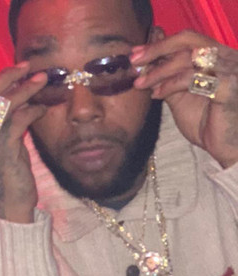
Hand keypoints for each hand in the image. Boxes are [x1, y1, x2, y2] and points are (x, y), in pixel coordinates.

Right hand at [0, 64, 48, 223]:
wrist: (8, 210)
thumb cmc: (4, 180)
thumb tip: (15, 96)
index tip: (12, 72)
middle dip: (6, 77)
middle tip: (26, 68)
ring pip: (3, 104)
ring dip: (24, 89)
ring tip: (41, 81)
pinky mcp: (2, 150)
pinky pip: (18, 120)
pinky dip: (32, 111)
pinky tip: (42, 109)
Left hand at [132, 30, 237, 167]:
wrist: (230, 147)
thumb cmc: (210, 124)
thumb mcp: (182, 99)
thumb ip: (169, 82)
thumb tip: (147, 68)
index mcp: (217, 57)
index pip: (187, 40)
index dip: (160, 43)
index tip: (136, 52)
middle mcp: (227, 57)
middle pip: (188, 40)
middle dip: (157, 48)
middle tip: (134, 60)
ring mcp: (230, 69)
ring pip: (188, 58)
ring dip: (159, 70)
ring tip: (140, 83)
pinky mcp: (228, 85)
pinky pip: (193, 78)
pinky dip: (170, 85)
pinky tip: (157, 95)